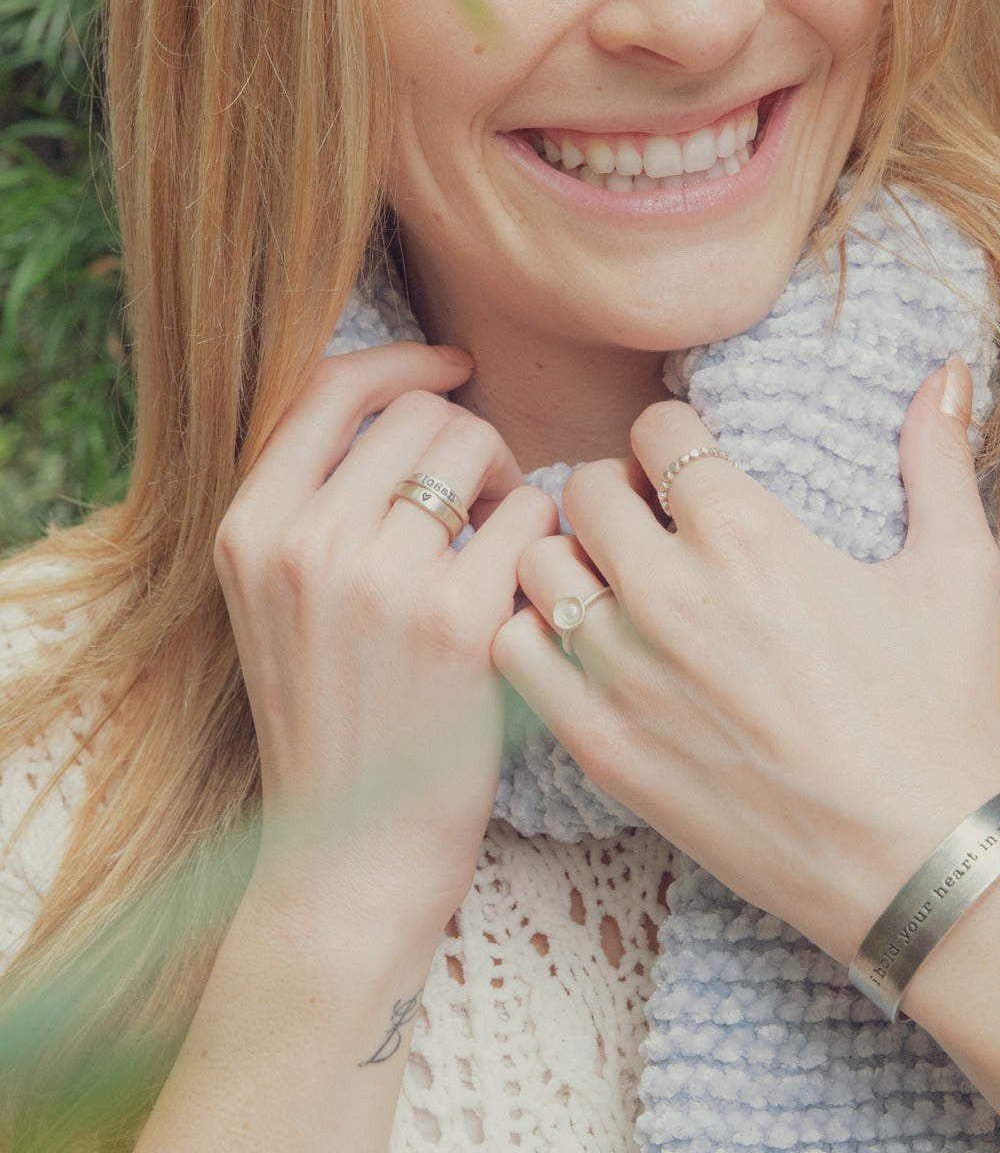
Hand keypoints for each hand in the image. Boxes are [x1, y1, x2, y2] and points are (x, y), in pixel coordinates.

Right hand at [215, 343, 557, 947]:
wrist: (349, 849)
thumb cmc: (330, 716)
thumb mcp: (275, 601)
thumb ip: (314, 504)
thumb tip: (409, 406)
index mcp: (248, 528)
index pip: (328, 386)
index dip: (401, 361)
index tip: (452, 366)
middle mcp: (304, 543)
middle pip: (418, 413)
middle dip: (467, 437)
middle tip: (482, 496)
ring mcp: (379, 582)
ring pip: (476, 448)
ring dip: (505, 480)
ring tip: (499, 539)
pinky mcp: (457, 624)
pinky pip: (528, 516)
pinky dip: (540, 538)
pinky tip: (526, 584)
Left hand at [493, 360, 999, 964]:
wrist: (914, 863)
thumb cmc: (941, 715)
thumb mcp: (961, 573)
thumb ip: (940, 460)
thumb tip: (948, 371)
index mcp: (747, 533)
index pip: (655, 430)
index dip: (670, 436)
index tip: (686, 464)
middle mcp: (669, 591)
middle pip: (585, 485)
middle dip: (616, 489)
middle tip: (649, 521)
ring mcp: (623, 670)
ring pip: (537, 561)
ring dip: (570, 556)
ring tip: (612, 581)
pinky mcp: (599, 741)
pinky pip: (514, 648)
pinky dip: (535, 631)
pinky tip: (584, 644)